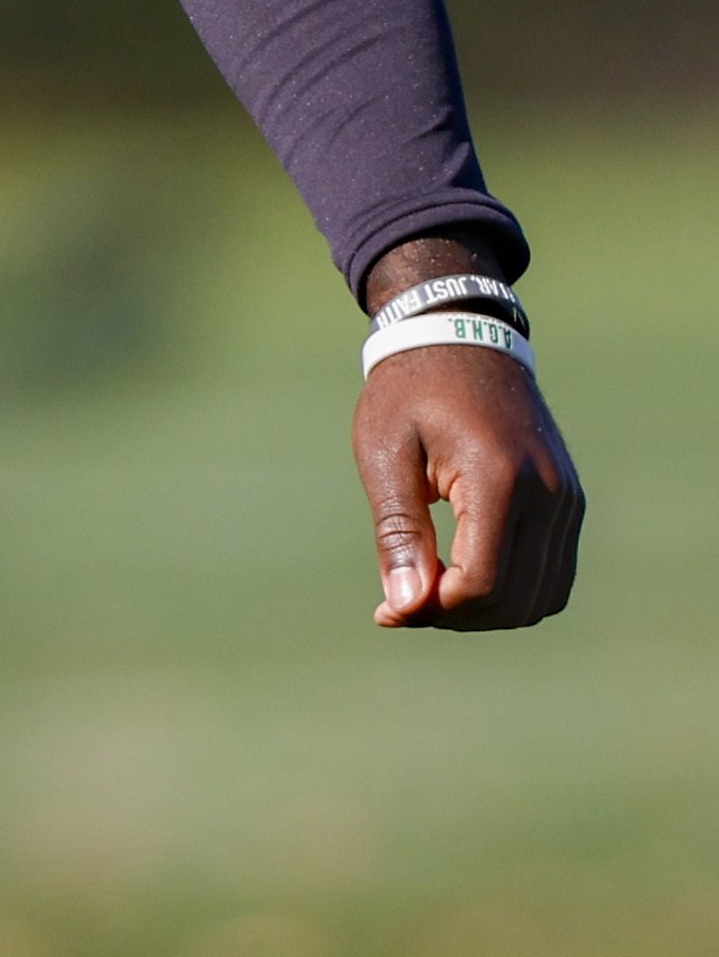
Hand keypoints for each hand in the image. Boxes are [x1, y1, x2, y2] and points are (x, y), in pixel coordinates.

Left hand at [356, 243, 583, 630]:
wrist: (462, 340)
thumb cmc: (409, 394)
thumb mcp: (384, 455)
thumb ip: (398, 532)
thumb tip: (405, 605)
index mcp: (500, 477)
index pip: (481, 582)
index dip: (433, 610)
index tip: (387, 609)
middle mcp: (550, 493)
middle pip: (513, 600)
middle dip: (454, 616)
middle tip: (400, 602)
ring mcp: (568, 499)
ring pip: (540, 597)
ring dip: (485, 612)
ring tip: (428, 591)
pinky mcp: (571, 502)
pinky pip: (553, 576)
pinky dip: (512, 592)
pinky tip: (462, 578)